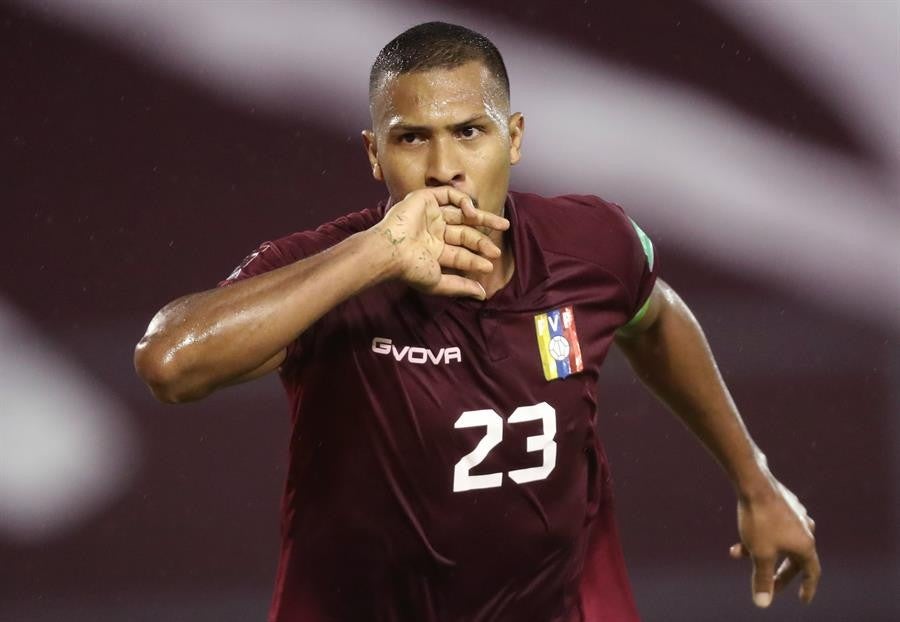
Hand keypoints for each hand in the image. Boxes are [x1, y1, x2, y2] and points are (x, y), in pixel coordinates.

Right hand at [373, 187, 508, 298]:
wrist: (392, 250)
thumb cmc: (411, 269)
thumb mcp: (438, 282)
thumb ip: (460, 287)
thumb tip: (482, 295)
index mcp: (433, 251)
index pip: (460, 254)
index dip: (475, 260)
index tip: (489, 266)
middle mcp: (432, 232)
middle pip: (464, 233)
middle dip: (482, 241)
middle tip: (498, 249)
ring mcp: (430, 215)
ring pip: (461, 214)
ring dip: (482, 219)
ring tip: (502, 225)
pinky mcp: (426, 199)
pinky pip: (450, 195)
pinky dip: (464, 201)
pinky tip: (472, 213)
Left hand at [729, 479, 820, 607]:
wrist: (753, 482)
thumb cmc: (760, 520)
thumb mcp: (760, 554)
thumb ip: (763, 579)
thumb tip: (763, 603)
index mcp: (806, 545)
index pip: (811, 573)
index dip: (807, 588)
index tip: (803, 599)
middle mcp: (806, 530)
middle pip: (793, 559)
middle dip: (776, 573)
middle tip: (766, 585)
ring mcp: (796, 515)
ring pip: (779, 542)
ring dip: (760, 551)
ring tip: (737, 553)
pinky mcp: (784, 504)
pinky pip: (774, 527)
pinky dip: (759, 536)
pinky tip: (742, 534)